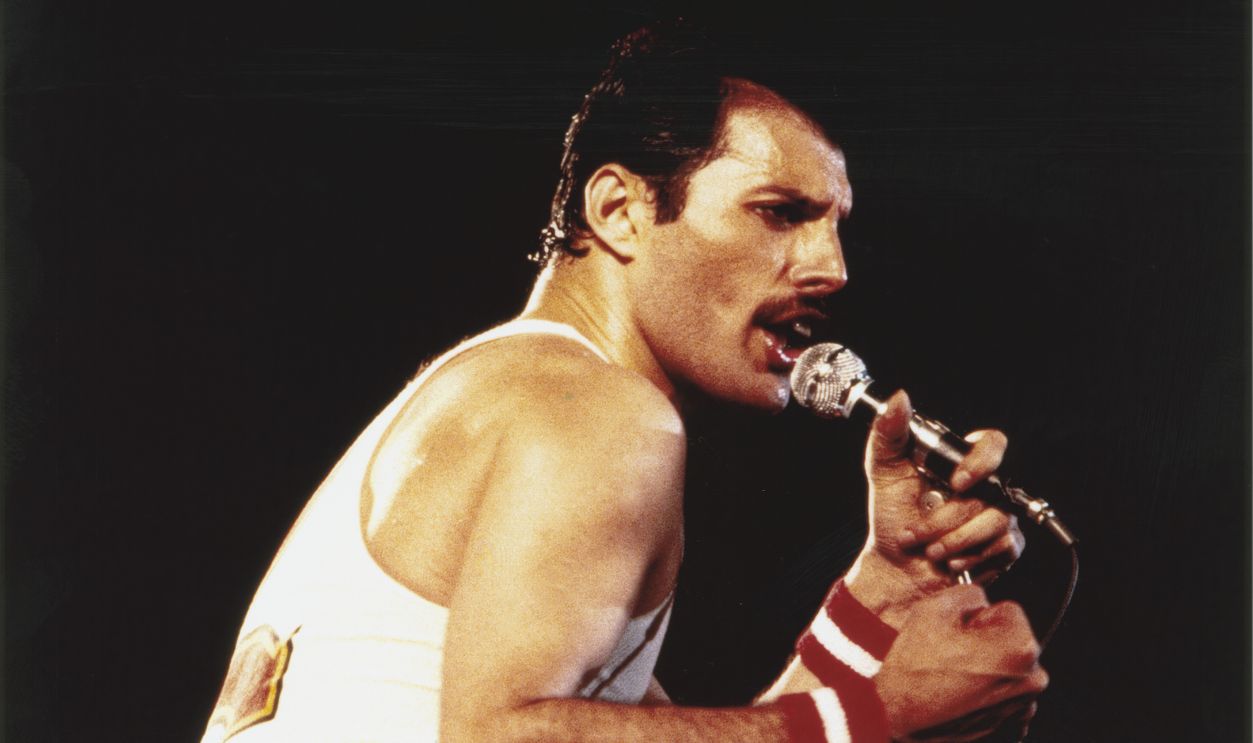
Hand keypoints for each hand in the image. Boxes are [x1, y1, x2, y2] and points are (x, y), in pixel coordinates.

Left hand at [847, 391, 1024, 623]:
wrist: (897, 567)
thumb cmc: (892, 517)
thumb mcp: (883, 472)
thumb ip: (888, 433)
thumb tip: (898, 399)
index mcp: (959, 461)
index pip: (992, 444)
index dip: (981, 461)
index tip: (957, 482)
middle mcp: (984, 486)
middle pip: (990, 492)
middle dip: (947, 519)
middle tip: (917, 533)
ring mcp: (998, 515)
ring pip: (997, 522)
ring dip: (955, 541)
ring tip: (929, 550)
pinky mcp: (1004, 545)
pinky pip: (1003, 547)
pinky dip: (971, 558)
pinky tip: (951, 562)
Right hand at [875, 585, 1047, 741]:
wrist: (895, 718)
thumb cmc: (914, 668)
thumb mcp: (934, 609)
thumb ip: (969, 593)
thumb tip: (980, 601)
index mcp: (1020, 648)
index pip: (1009, 611)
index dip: (978, 617)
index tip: (958, 634)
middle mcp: (1031, 681)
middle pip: (1011, 641)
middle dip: (987, 642)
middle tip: (952, 655)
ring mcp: (1022, 708)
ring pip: (1007, 669)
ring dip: (987, 669)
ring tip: (953, 678)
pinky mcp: (1009, 727)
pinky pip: (1003, 697)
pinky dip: (985, 694)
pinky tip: (958, 696)